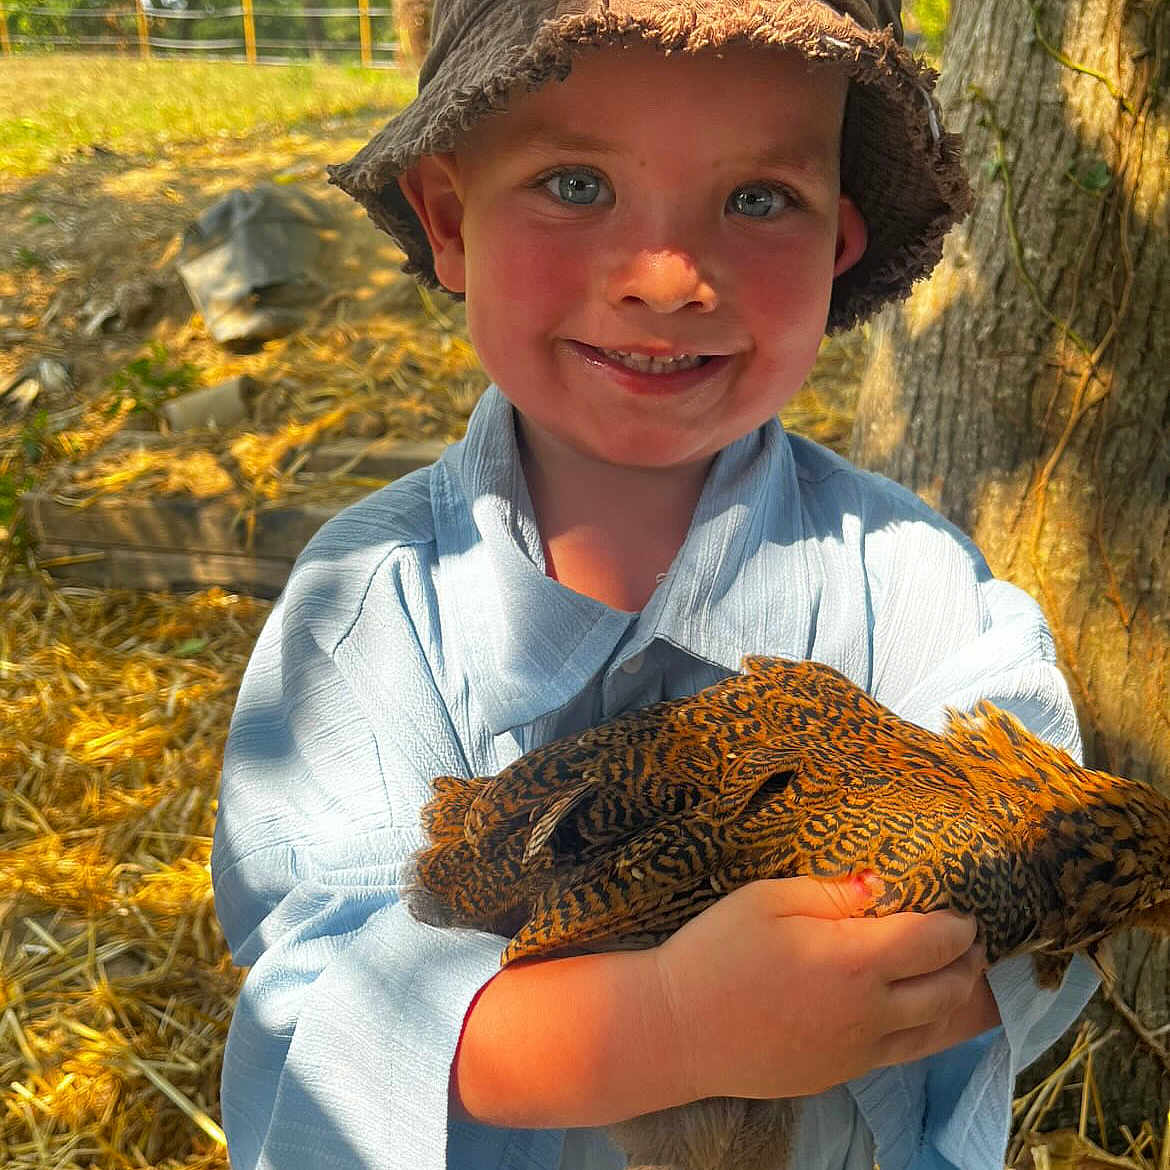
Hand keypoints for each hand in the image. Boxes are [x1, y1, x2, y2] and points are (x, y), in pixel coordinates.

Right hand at [650, 874, 995, 1101]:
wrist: (677, 1028)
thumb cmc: (716, 953)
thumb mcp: (767, 900)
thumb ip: (832, 893)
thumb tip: (879, 887)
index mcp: (855, 961)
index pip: (935, 941)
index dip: (957, 923)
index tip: (961, 908)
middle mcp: (870, 1013)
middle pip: (947, 988)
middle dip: (968, 960)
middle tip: (970, 939)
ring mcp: (857, 1051)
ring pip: (934, 1029)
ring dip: (957, 999)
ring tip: (961, 976)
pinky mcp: (839, 1073)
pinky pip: (901, 1053)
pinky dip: (926, 1030)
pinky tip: (921, 1015)